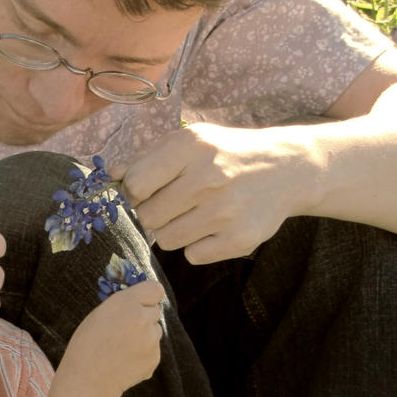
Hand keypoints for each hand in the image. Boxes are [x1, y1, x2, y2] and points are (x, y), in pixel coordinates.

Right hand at [59, 278, 164, 396]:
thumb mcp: (100, 314)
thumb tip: (141, 303)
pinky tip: (125, 361)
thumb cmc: (87, 345)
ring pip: (154, 331)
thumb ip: (124, 306)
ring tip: (121, 349)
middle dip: (144, 317)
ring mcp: (152, 341)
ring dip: (144, 336)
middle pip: (155, 311)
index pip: (155, 289)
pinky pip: (152, 350)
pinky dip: (143, 354)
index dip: (148, 296)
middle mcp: (143, 319)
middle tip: (125, 329)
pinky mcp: (155, 359)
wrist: (88, 380)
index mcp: (127, 304)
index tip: (140, 303)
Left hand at [111, 121, 318, 263]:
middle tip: (175, 203)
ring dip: (174, 230)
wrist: (286, 168)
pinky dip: (198, 246)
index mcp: (192, 147)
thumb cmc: (226, 153)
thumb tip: (110, 175)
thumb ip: (147, 157)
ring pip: (167, 240)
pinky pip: (193, 256)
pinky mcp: (241, 239)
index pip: (135, 184)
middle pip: (148, 216)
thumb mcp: (190, 141)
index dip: (134, 192)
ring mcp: (226, 211)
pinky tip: (214, 227)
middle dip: (154, 213)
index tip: (147, 190)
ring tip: (196, 213)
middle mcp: (209, 178)